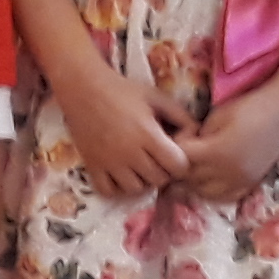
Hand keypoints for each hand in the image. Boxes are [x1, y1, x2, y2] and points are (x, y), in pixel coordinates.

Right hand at [59, 64, 189, 197]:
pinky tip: (120, 174)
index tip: (174, 154)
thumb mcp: (156, 97)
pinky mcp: (92, 165)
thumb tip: (196, 134)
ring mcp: (109, 162)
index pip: (177, 166)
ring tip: (139, 167)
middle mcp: (129, 153)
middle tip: (157, 159)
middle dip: (163, 172)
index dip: (181, 163)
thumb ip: (181, 116)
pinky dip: (117, 187)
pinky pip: (109, 191)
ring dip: (142, 181)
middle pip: (158, 180)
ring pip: (135, 189)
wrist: (83, 87)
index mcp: (148, 134)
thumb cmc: (123, 90)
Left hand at [175, 78, 278, 204]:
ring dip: (193, 180)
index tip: (184, 134)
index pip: (181, 159)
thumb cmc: (248, 107)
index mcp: (218, 152)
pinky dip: (212, 190)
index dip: (176, 146)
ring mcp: (242, 181)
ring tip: (195, 164)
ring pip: (203, 192)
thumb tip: (183, 151)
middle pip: (189, 179)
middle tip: (185, 150)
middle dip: (181, 164)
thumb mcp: (216, 117)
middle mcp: (229, 172)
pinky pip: (224, 197)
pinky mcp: (251, 183)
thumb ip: (197, 137)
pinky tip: (210, 176)